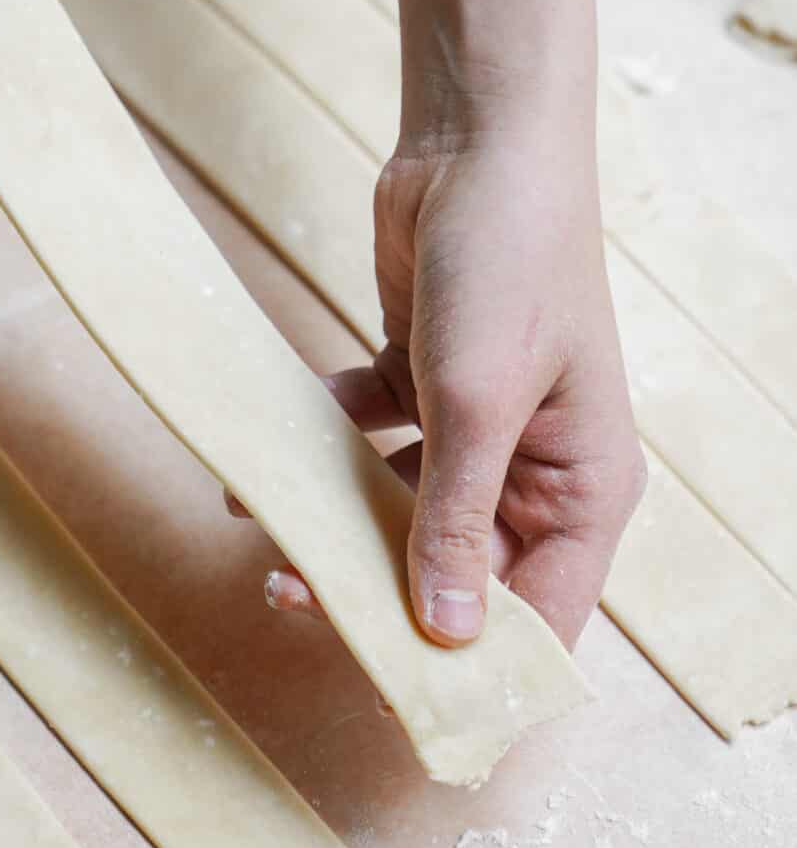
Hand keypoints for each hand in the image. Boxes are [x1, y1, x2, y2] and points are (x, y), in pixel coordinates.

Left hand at [252, 117, 645, 651]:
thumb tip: (448, 636)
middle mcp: (536, 474)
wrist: (477, 141)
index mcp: (584, 491)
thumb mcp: (478, 405)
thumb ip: (454, 524)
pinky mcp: (423, 391)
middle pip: (458, 575)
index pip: (539, 616)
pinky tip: (262, 467)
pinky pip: (368, 449)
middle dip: (379, 593)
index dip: (476, 670)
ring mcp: (478, 433)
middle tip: (299, 603)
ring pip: (401, 515)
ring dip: (336, 526)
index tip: (402, 706)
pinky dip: (321, 455)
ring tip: (269, 539)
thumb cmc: (510, 264)